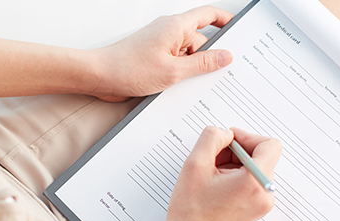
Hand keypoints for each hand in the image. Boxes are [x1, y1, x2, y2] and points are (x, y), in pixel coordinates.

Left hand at [89, 6, 234, 101]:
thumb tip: (225, 57)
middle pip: (200, 41)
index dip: (227, 20)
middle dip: (209, 58)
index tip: (240, 31)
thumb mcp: (173, 71)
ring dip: (191, 70)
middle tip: (218, 74)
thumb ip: (202, 64)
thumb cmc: (128, 68)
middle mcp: (169, 31)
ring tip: (187, 85)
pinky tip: (177, 87)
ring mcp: (160, 44)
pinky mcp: (153, 57)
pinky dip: (179, 74)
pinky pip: (174, 63)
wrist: (99, 76)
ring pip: (187, 55)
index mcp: (177, 26)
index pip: (210, 15)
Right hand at [162, 127, 281, 220]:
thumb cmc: (191, 212)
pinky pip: (251, 183)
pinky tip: (214, 187)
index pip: (269, 144)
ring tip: (210, 177)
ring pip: (254, 169)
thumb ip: (211, 138)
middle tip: (212, 161)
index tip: (228, 142)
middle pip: (261, 156)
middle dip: (236, 153)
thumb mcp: (195, 165)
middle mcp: (265, 194)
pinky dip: (234, 178)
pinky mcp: (255, 210)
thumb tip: (225, 133)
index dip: (247, 137)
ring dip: (233, 166)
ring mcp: (262, 204)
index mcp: (255, 182)